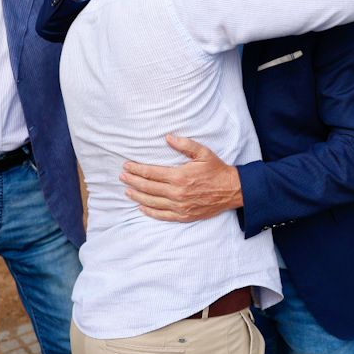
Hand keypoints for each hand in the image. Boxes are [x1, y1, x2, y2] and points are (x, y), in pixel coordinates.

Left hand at [121, 134, 243, 221]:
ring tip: (127, 190)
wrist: (232, 190)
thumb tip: (167, 137)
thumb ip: (185, 145)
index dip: (136, 169)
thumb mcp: (203, 152)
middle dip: (132, 181)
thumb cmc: (216, 170)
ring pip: (152, 202)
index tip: (126, 166)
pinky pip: (162, 215)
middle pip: (148, 187)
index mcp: (179, 176)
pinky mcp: (184, 216)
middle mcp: (177, 193)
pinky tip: (141, 207)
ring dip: (137, 196)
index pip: (151, 173)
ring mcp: (179, 206)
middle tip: (122, 176)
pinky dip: (149, 211)